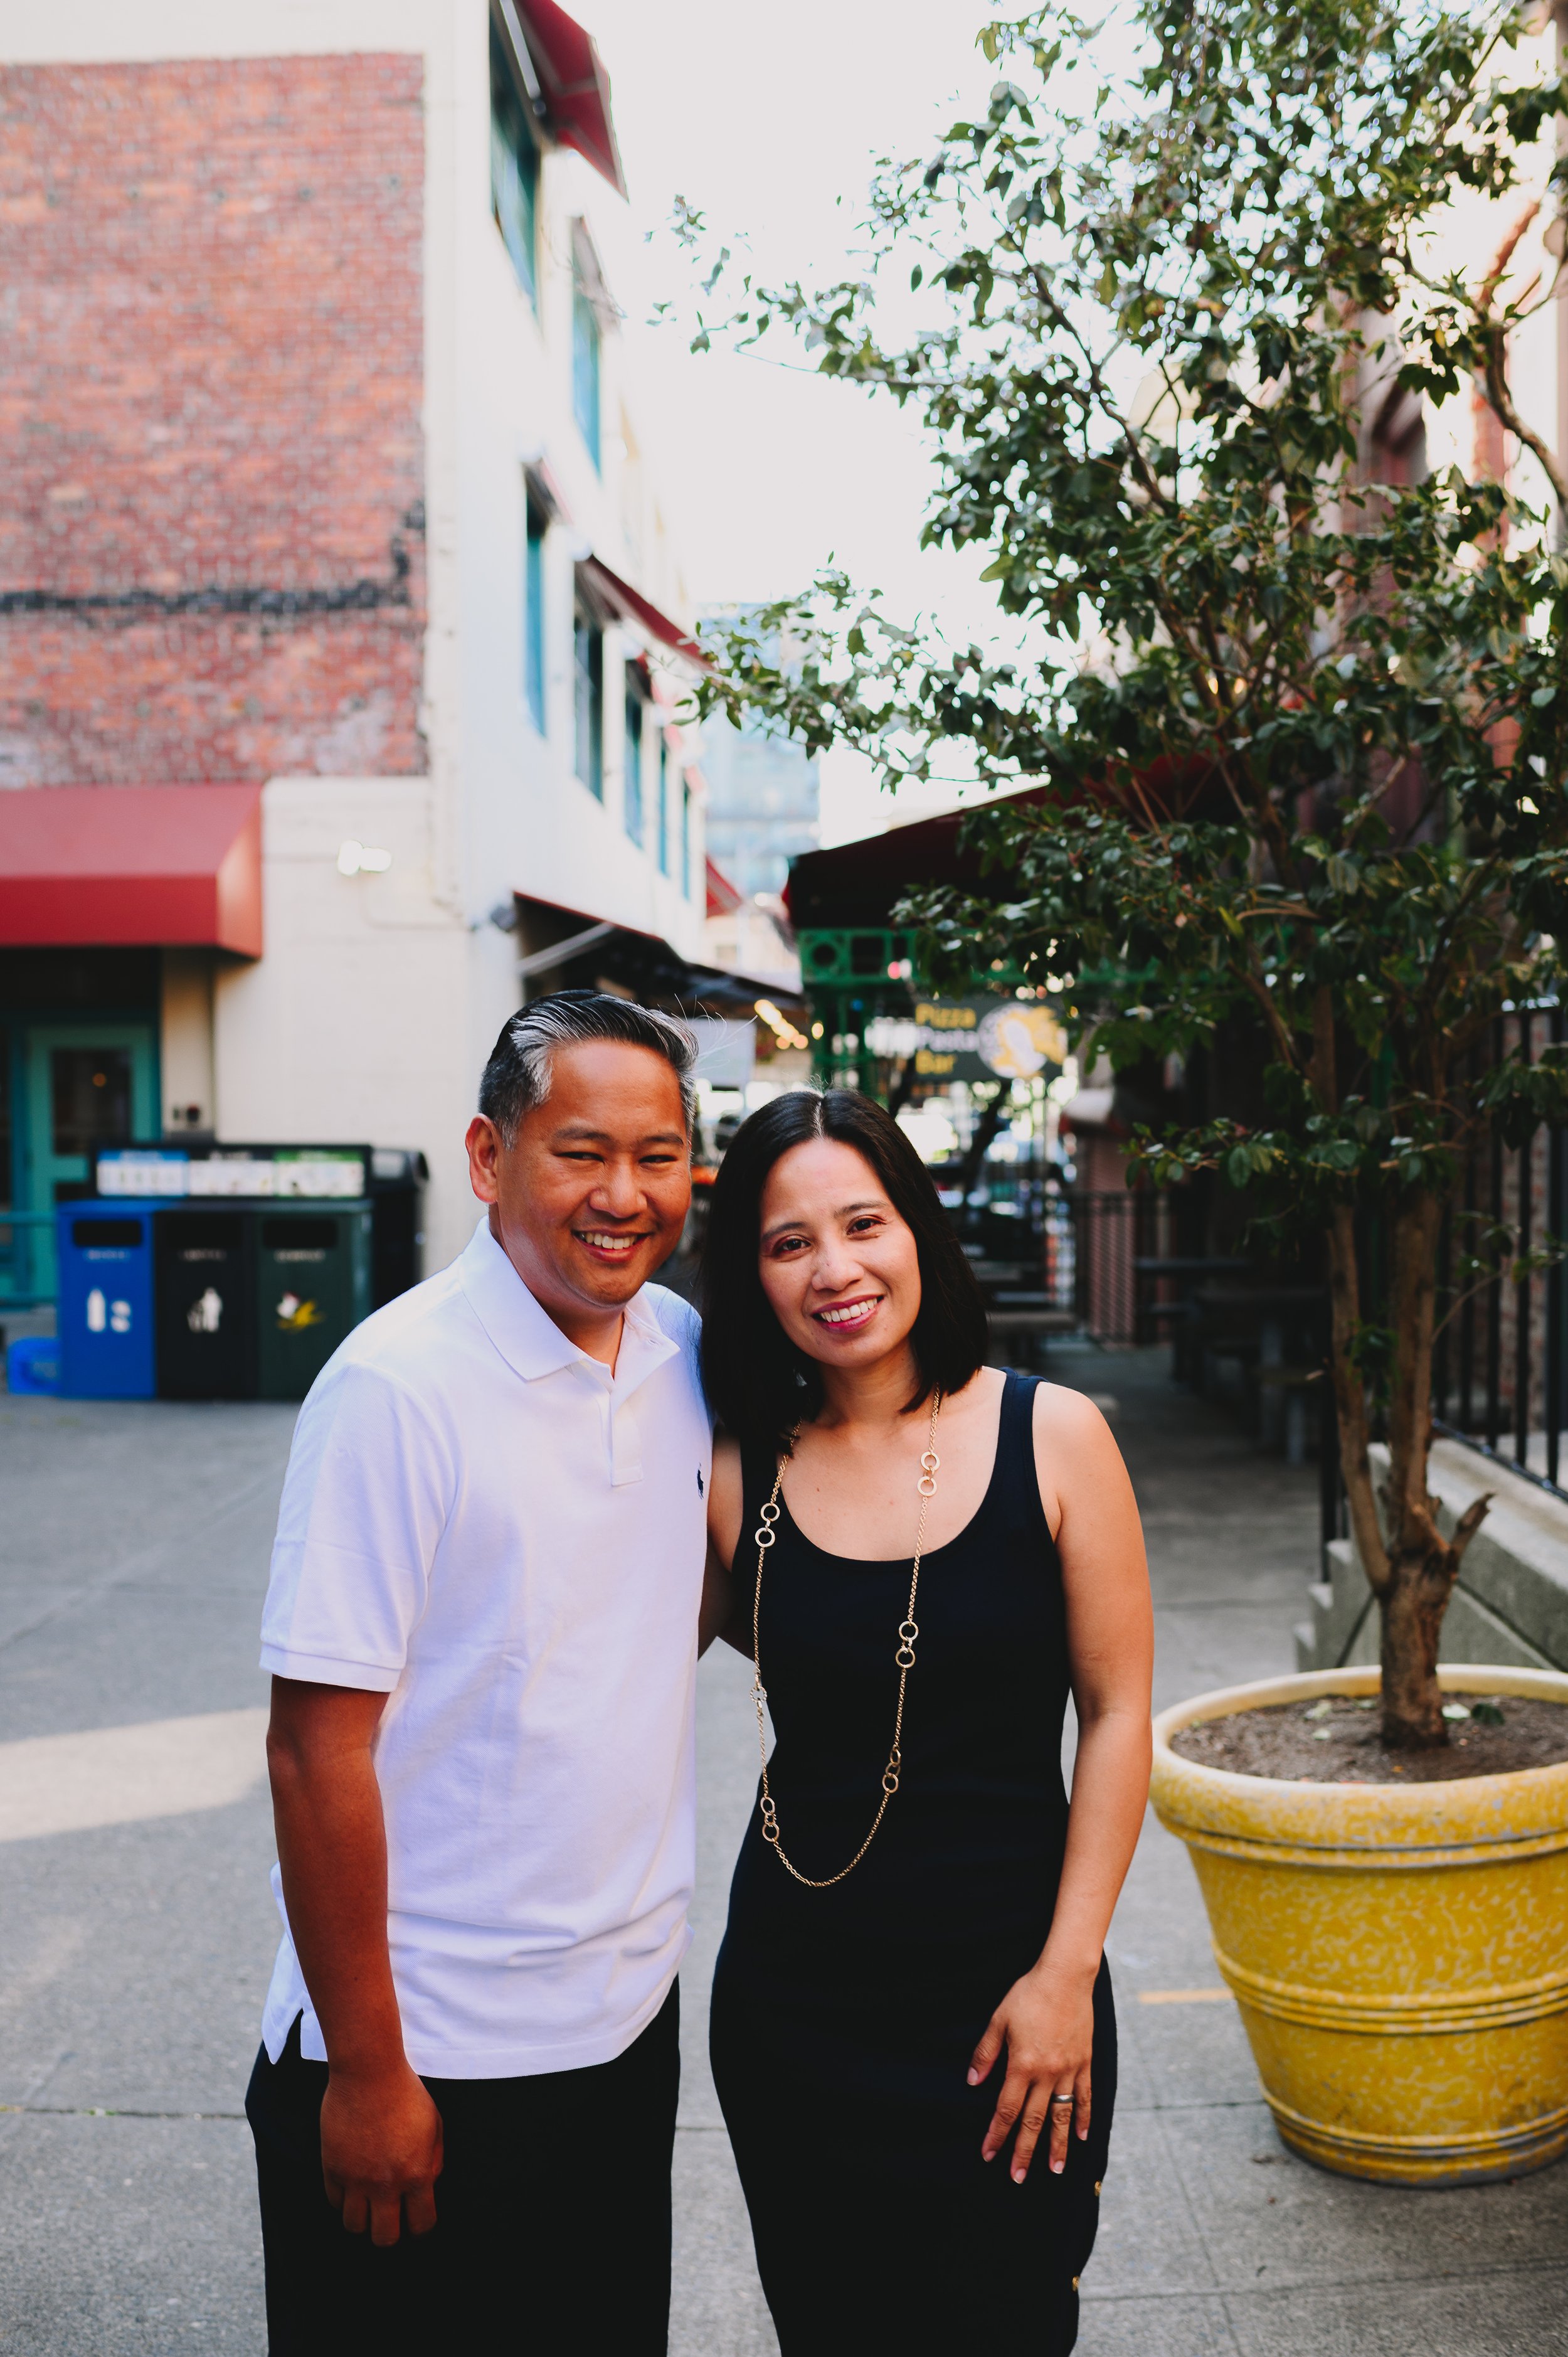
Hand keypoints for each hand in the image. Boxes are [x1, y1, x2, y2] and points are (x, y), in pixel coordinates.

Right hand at [321, 2059, 443, 2244]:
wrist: (368, 2072)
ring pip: (354, 2226)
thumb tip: (427, 2187)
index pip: (421, 2225)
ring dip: (362, 2219)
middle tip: (389, 2218)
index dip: (420, 2228)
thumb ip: (433, 2162)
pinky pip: (334, 2202)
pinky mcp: (332, 2168)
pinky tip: (351, 2186)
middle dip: (389, 2233)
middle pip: (384, 2238)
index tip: (415, 2222)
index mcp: (416, 2174)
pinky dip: (342, 2200)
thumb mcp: (434, 2125)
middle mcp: (385, 2184)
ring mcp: (356, 2179)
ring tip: (367, 2204)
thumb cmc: (406, 2094)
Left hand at [968, 1957, 1095, 2183]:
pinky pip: (1085, 2097)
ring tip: (1053, 2170)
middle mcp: (1047, 2074)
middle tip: (1017, 2177)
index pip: (1006, 2109)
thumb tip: (972, 2082)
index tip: (989, 2154)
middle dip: (1024, 2151)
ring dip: (1057, 2146)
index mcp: (1022, 2065)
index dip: (996, 2134)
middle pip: (1034, 2121)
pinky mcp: (1085, 2063)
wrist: (1066, 1977)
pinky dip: (1084, 2118)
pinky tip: (1082, 2137)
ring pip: (1062, 2117)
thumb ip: (986, 2054)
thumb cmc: (1028, 1995)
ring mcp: (1069, 2071)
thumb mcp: (999, 2020)